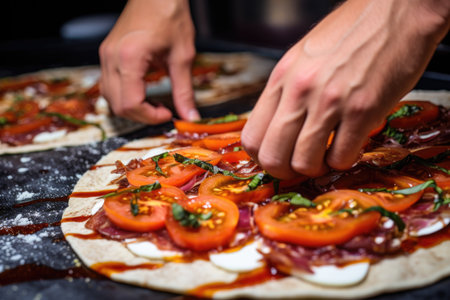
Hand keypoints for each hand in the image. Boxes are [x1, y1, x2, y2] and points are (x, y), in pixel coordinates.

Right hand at [99, 0, 199, 123]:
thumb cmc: (170, 15)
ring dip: (131, 108)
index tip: (168, 114)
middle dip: (141, 115)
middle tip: (163, 111)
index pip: (131, 103)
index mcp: (130, 57)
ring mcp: (106, 56)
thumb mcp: (183, 56)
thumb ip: (184, 90)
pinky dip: (124, 95)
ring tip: (154, 103)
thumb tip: (190, 115)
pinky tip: (143, 92)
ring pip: (109, 98)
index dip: (150, 116)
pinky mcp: (107, 55)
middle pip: (117, 105)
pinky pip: (109, 85)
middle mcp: (111, 58)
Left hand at [242, 0, 448, 178]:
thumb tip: (276, 130)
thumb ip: (286, 93)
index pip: (251, 138)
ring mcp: (328, 101)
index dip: (263, 158)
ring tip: (328, 154)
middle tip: (302, 166)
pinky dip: (343, 161)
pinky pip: (341, 158)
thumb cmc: (349, 35)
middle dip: (286, 172)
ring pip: (304, 164)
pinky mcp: (362, 110)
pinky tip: (349, 145)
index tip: (280, 158)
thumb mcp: (303, 58)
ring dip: (317, 168)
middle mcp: (298, 91)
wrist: (396, 11)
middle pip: (272, 158)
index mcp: (280, 78)